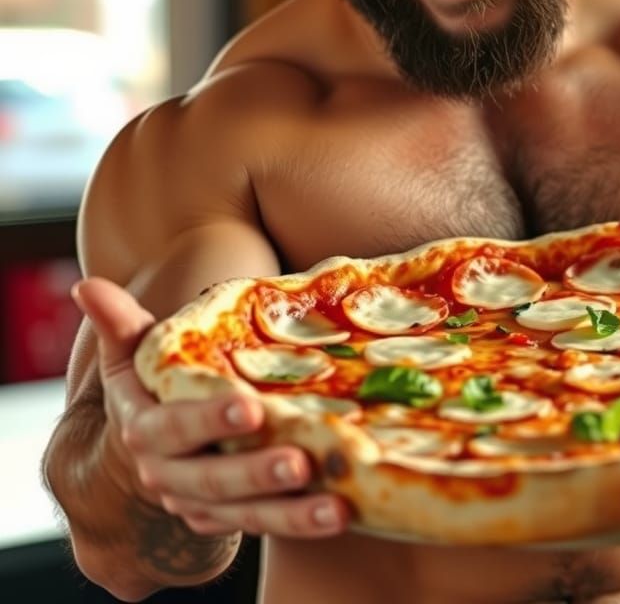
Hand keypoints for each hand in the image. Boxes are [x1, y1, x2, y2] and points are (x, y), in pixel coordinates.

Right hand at [73, 277, 348, 537]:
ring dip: (290, 515)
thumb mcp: (133, 356)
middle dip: (256, 474)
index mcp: (145, 430)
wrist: (150, 447)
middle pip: (211, 480)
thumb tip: (87, 285)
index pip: (173, 428)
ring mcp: (198, 503)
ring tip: (336, 507)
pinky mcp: (228, 520)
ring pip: (243, 514)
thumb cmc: (154, 386)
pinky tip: (341, 514)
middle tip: (300, 462)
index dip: (208, 419)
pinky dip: (299, 524)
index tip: (249, 405)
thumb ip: (120, 324)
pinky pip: (263, 526)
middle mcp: (168, 474)